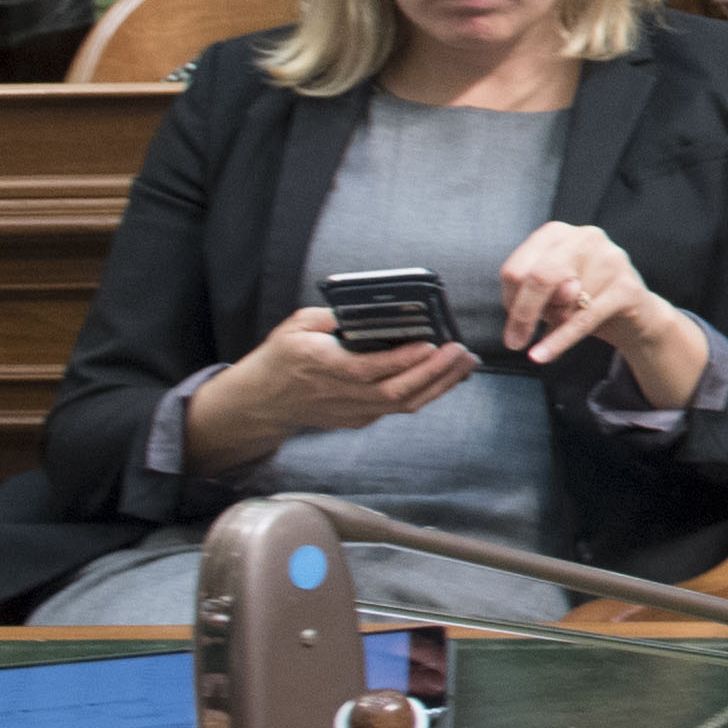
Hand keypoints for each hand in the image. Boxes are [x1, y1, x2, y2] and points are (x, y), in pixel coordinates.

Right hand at [181, 307, 474, 471]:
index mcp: (323, 366)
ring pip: (403, 404)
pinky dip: (427, 393)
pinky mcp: (360, 419)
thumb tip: (369, 308)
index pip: (369, 368)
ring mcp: (352, 411)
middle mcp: (341, 393)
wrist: (262, 401)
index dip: (404, 360)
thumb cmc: (281, 357)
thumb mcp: (297, 326)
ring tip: (466, 363)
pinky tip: (448, 375)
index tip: (433, 343)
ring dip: (440, 384)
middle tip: (463, 351)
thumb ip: (332, 316)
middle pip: (396, 392)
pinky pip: (399, 408)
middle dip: (436, 373)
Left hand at [497, 220, 694, 397]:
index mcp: (558, 233)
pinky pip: (584, 319)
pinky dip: (560, 341)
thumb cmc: (583, 299)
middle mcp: (585, 237)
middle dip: (522, 314)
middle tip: (514, 342)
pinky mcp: (627, 288)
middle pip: (538, 278)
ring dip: (557, 321)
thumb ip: (535, 291)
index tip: (512, 323)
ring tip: (567, 320)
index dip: (509, 300)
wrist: (635, 315)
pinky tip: (543, 356)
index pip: (516, 269)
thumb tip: (552, 300)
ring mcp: (611, 259)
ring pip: (564, 301)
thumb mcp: (549, 292)